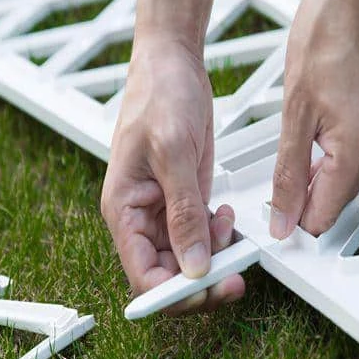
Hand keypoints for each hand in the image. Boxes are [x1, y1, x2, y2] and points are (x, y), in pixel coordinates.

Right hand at [101, 36, 245, 313]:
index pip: (143, 276)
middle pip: (168, 277)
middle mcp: (140, 219)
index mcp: (122, 212)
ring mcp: (164, 213)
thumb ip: (183, 213)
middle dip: (202, 281)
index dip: (174, 294)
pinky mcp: (185, 202)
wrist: (173, 63)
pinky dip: (220, 236)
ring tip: (231, 232)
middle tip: (235, 274)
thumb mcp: (173, 154)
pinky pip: (202, 237)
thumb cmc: (159, 96)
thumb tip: (192, 266)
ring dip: (215, 256)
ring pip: (189, 261)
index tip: (207, 290)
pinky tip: (227, 216)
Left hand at [270, 0, 358, 238]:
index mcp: (358, 150)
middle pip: (334, 204)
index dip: (292, 221)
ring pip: (341, 185)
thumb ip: (287, 175)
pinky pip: (350, 163)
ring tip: (291, 145)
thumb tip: (283, 220)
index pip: (324, 216)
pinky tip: (308, 136)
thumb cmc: (322, 39)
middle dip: (302, 199)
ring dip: (313, 179)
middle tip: (272, 176)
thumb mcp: (293, 114)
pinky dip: (325, 161)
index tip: (268, 216)